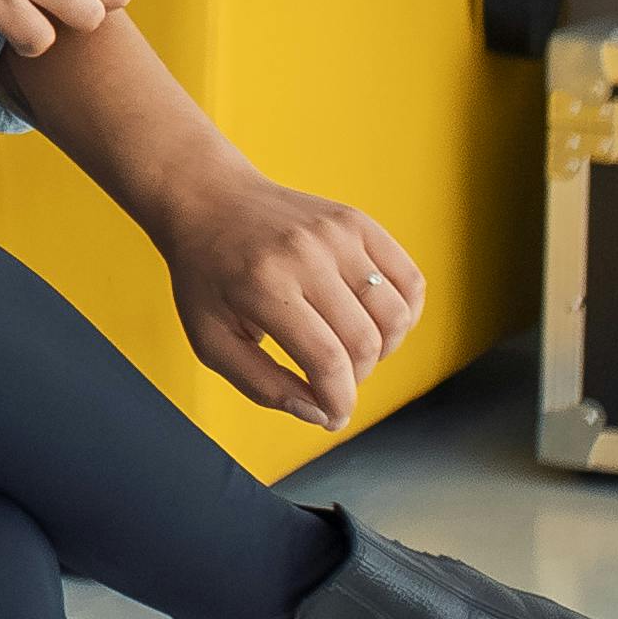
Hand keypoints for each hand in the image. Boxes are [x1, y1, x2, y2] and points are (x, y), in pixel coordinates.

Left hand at [150, 172, 429, 426]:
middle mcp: (306, 255)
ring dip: (382, 350)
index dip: (338, 403)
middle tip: (331, 381)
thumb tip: (320, 413)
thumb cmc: (207, 277)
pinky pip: (410, 281)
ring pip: (395, 316)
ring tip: (350, 351)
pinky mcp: (359, 222)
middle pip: (364, 343)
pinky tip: (375, 323)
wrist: (210, 201)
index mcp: (263, 287)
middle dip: (355, 380)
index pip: (326, 361)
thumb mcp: (210, 339)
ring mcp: (338, 234)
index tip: (334, 417)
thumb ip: (260, 385)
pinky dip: (404, 314)